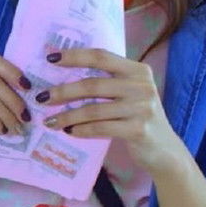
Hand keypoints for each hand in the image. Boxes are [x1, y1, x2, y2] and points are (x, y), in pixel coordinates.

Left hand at [39, 48, 185, 172]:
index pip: (101, 57)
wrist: (164, 150)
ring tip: (50, 121)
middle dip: (63, 92)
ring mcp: (142, 108)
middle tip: (41, 98)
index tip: (49, 58)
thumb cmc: (137, 117)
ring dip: (67, 115)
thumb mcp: (128, 93)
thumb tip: (62, 76)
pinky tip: (69, 131)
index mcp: (138, 70)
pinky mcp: (139, 129)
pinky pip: (101, 128)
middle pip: (92, 84)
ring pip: (93, 109)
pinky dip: (81, 130)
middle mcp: (142, 86)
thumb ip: (107, 82)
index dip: (74, 56)